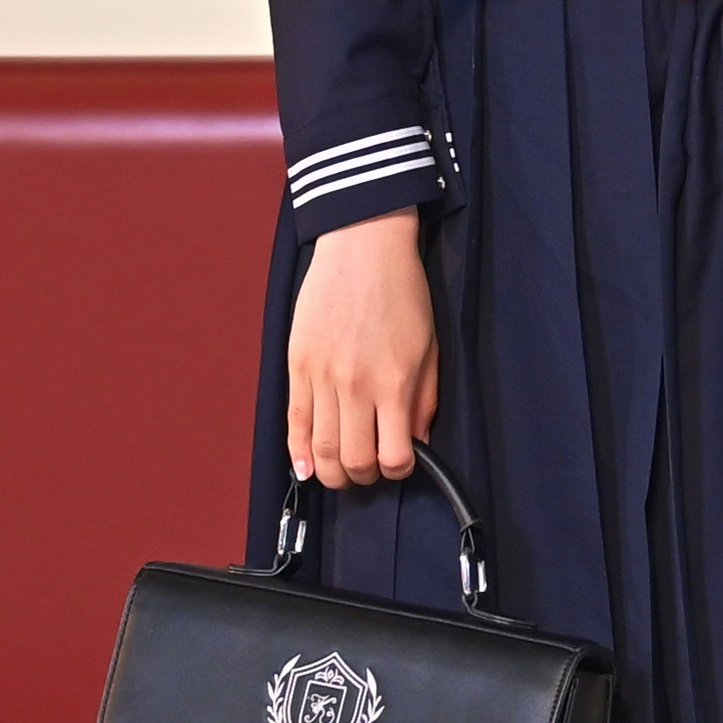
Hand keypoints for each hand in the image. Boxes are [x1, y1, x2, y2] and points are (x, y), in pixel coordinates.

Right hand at [285, 213, 437, 488]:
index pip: (393, 457)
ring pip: (319, 450)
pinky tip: (305, 467)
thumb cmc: (402, 292)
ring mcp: (321, 376)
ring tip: (342, 471)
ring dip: (332, 473)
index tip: (402, 463)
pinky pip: (293, 422)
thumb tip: (417, 443)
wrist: (362, 245)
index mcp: (394, 382)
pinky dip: (298, 452)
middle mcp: (354, 386)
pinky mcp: (296, 365)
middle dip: (364, 478)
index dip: (400, 471)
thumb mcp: (429, 347)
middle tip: (370, 470)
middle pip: (353, 462)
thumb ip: (424, 401)